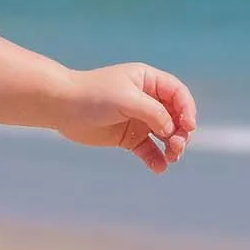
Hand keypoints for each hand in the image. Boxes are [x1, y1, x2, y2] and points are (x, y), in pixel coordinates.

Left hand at [54, 63, 197, 173]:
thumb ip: (153, 112)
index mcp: (148, 81)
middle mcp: (146, 99)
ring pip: (165, 135)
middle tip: (177, 147)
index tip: (188, 127)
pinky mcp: (128, 138)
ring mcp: (138, 119)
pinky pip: (148, 149)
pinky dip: (156, 159)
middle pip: (175, 116)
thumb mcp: (127, 99)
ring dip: (172, 147)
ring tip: (171, 158)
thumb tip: (172, 130)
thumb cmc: (94, 95)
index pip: (177, 94)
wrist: (62, 107)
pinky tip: (159, 168)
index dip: (187, 110)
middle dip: (181, 132)